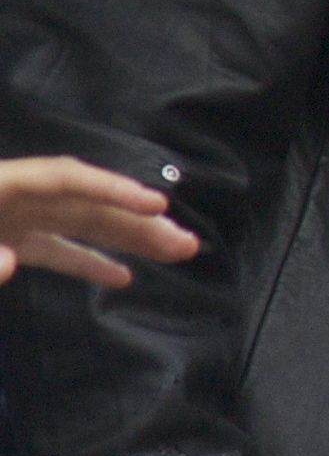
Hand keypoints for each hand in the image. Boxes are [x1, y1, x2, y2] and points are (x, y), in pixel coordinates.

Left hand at [0, 156, 196, 288]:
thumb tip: (10, 263)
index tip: (158, 205)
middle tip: (185, 242)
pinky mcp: (10, 243)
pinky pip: (54, 250)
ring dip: (128, 238)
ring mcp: (12, 222)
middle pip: (86, 203)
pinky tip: (122, 276)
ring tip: (174, 252)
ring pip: (80, 225)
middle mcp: (15, 200)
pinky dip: (88, 261)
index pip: (64, 179)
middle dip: (138, 221)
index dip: (113, 189)